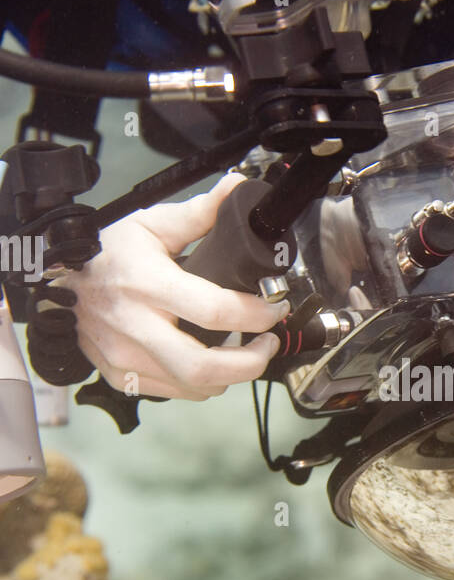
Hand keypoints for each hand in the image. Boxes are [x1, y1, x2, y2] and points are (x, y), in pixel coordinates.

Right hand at [52, 173, 289, 398]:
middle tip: (267, 344)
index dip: (257, 315)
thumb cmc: (106, 254)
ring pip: (193, 387)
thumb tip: (236, 187)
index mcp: (148, 284)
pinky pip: (173, 392)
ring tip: (245, 353)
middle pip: (205, 367)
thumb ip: (199, 213)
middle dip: (251, 363)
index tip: (273, 309)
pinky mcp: (120, 376)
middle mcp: (135, 326)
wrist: (55, 282)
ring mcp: (125, 357)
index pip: (216, 311)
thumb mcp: (150, 224)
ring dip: (231, 376)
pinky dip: (201, 383)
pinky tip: (211, 363)